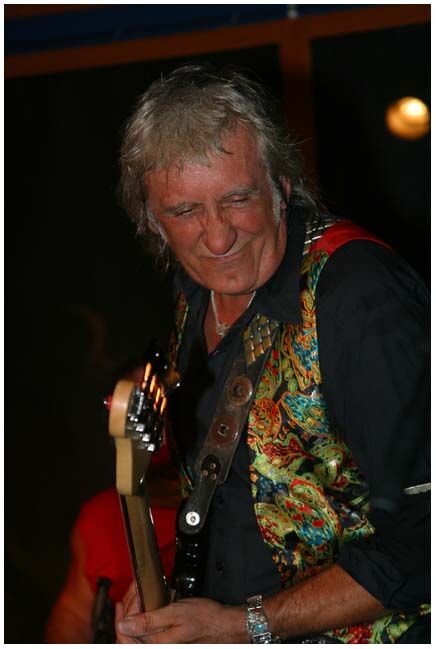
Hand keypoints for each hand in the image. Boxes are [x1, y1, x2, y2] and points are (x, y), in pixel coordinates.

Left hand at [115, 582, 247, 642]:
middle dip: (127, 610)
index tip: (125, 598)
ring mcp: (160, 644)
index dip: (121, 615)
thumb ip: (148, 621)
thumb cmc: (204, 619)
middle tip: (133, 591)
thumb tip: (123, 624)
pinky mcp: (165, 641)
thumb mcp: (174, 614)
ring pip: (136, 633)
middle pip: (128, 634)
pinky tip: (145, 605)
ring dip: (134, 613)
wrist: (223, 625)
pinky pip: (146, 632)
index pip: (124, 635)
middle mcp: (156, 647)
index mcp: (155, 645)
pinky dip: (142, 616)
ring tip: (138, 595)